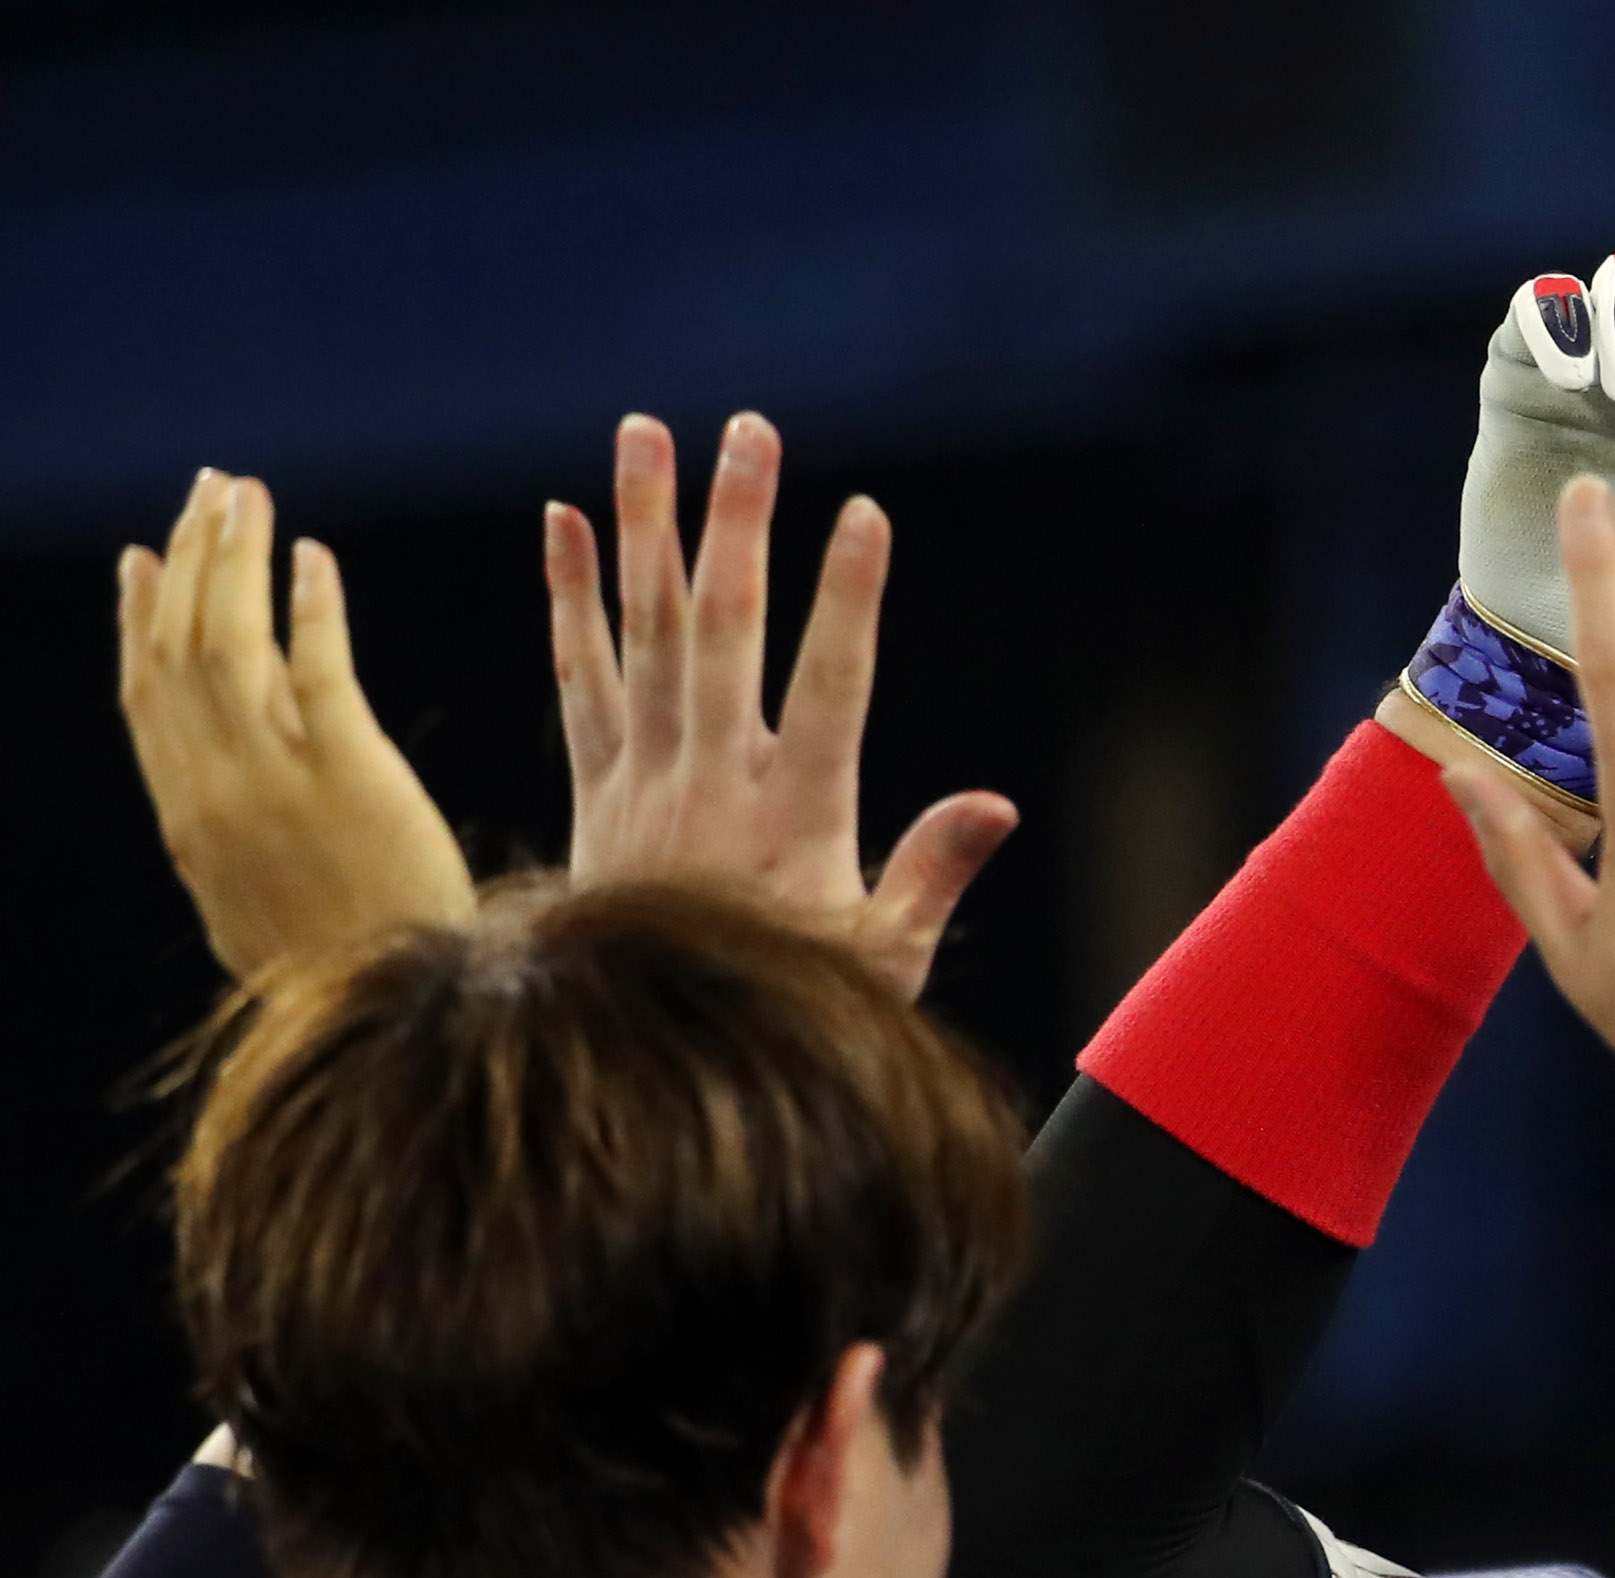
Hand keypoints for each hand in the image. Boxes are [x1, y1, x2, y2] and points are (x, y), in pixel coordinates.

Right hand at [117, 470, 475, 976]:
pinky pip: (318, 669)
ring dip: (234, 558)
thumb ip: (227, 851)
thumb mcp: (253, 913)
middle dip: (190, 561)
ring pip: (231, 642)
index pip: (146, 696)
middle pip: (180, 649)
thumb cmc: (349, 976)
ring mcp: (277, 782)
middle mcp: (216, 791)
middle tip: (209, 494)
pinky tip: (314, 556)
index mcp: (188, 821)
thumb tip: (205, 825)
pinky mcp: (352, 777)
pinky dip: (308, 604)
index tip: (142, 558)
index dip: (139, 619)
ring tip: (248, 496)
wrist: (405, 1024)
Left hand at [547, 412, 1013, 1001]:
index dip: (848, 600)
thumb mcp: (883, 964)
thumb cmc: (787, 1012)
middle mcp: (712, 780)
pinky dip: (570, 597)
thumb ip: (931, 875)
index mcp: (795, 819)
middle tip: (750, 431)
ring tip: (647, 434)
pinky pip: (578, 676)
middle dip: (740, 524)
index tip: (864, 516)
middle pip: (727, 630)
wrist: (646, 1055)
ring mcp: (645, 776)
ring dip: (647, 527)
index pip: (830, 687)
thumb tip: (996, 803)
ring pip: (646, 630)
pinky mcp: (598, 785)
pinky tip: (565, 521)